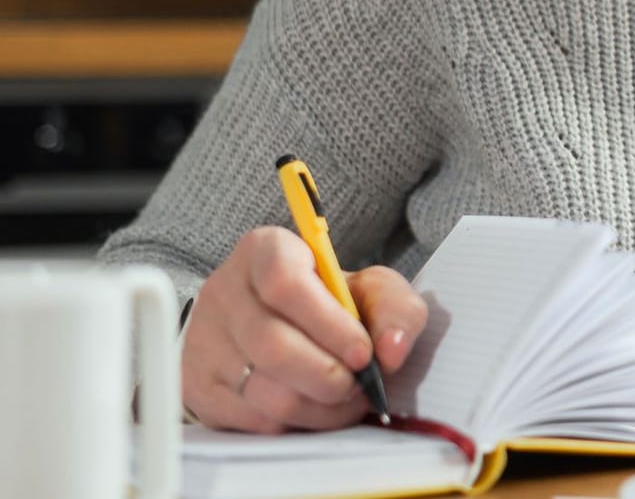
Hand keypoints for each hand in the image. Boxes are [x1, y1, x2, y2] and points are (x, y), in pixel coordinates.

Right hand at [182, 226, 428, 431]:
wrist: (274, 322)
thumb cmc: (327, 302)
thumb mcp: (368, 288)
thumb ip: (395, 308)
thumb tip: (394, 350)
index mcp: (265, 252)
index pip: (285, 282)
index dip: (329, 324)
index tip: (364, 353)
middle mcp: (224, 292)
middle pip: (273, 346)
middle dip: (329, 376)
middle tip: (359, 385)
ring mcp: (204, 342)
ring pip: (263, 391)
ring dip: (318, 407)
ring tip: (346, 400)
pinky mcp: (199, 388)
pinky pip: (252, 421)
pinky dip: (296, 424)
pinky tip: (316, 409)